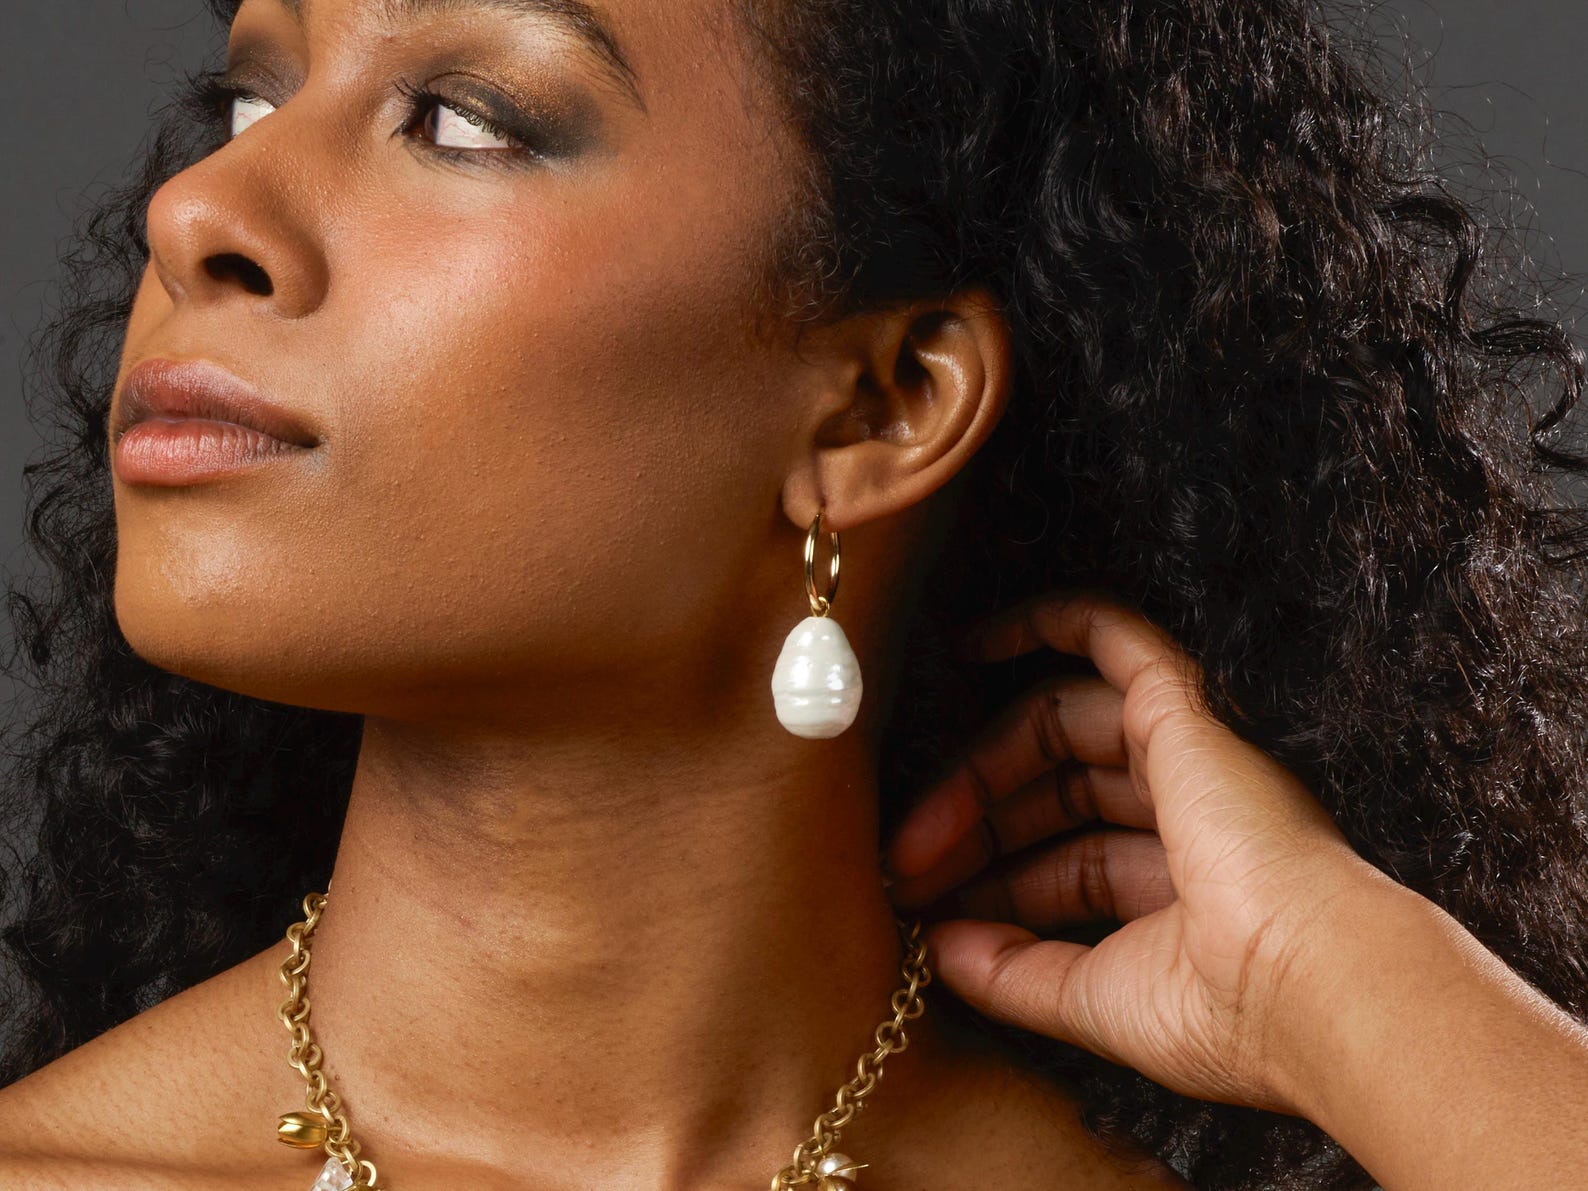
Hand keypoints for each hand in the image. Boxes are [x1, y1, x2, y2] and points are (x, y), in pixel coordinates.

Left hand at [883, 586, 1393, 1115]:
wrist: (1306, 984)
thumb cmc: (1223, 1012)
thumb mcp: (1093, 1001)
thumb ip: (1012, 973)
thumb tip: (935, 950)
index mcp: (1180, 887)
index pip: (1065, 864)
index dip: (990, 882)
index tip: (919, 910)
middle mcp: (1188, 815)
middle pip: (1052, 793)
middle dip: (971, 830)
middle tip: (898, 868)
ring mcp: (1188, 758)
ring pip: (1060, 730)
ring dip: (975, 773)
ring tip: (905, 831)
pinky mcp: (1182, 710)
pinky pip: (1114, 637)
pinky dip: (1048, 622)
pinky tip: (973, 642)